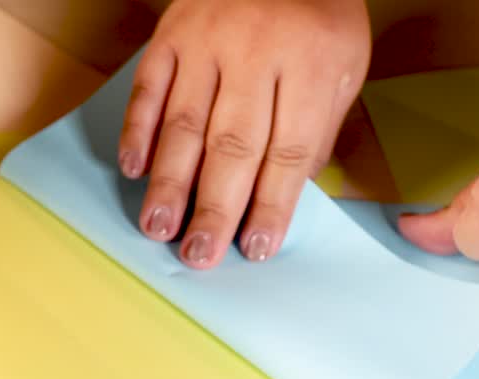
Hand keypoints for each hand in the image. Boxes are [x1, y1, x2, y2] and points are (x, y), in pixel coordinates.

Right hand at [118, 0, 369, 267]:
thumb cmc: (316, 18)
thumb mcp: (345, 65)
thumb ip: (318, 128)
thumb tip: (283, 194)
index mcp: (310, 62)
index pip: (288, 151)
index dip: (271, 205)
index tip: (255, 248)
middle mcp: (255, 52)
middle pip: (232, 146)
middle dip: (214, 208)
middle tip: (199, 255)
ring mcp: (206, 42)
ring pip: (184, 123)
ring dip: (170, 182)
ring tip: (158, 228)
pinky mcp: (170, 35)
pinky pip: (148, 88)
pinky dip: (137, 130)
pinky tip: (133, 170)